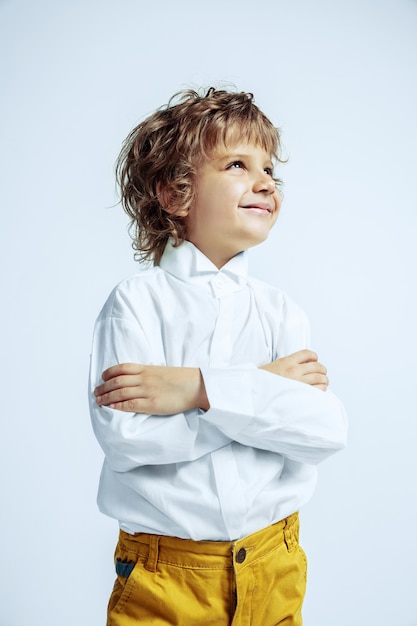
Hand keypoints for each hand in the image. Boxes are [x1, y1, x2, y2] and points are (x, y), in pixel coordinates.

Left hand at [94, 363, 209, 413]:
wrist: (196, 386)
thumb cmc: (182, 380)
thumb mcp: (162, 371)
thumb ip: (149, 374)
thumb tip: (137, 379)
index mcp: (148, 369)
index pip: (122, 368)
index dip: (109, 372)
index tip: (102, 377)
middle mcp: (144, 379)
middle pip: (117, 381)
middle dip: (104, 387)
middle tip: (96, 392)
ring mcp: (147, 391)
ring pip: (120, 393)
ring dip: (106, 397)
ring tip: (98, 401)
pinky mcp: (151, 404)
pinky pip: (130, 405)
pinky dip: (118, 406)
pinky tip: (111, 407)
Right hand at [260, 349, 328, 390]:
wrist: (254, 391)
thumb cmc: (262, 382)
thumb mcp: (273, 365)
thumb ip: (287, 364)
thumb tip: (300, 366)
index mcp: (287, 361)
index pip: (307, 353)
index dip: (314, 357)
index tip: (315, 361)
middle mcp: (294, 370)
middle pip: (317, 366)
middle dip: (322, 370)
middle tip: (322, 374)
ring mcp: (297, 382)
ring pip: (320, 378)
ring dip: (324, 380)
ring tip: (323, 383)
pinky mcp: (300, 393)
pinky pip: (318, 390)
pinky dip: (321, 389)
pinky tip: (319, 390)